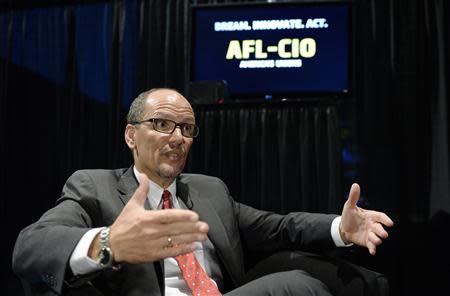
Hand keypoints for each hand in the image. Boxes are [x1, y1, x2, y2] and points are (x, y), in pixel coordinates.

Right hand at [90, 173, 208, 263]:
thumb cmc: (123, 225)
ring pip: (175, 240)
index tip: (195, 216)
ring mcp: (153, 243)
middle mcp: (151, 231)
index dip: (183, 216)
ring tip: (203, 236)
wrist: (111, 245)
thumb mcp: (131, 205)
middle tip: (205, 226)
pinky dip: (182, 250)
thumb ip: (141, 190)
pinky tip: (192, 247)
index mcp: (147, 218)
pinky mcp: (153, 254)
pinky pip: (170, 252)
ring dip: (191, 239)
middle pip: (175, 229)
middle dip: (192, 228)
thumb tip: (144, 175)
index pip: (168, 216)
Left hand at [339, 183, 393, 254]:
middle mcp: (372, 225)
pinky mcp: (367, 242)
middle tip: (384, 234)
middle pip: (379, 228)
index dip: (385, 220)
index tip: (390, 223)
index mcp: (370, 216)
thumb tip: (355, 184)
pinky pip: (371, 246)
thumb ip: (354, 197)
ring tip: (377, 241)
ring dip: (377, 239)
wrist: (343, 228)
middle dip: (382, 231)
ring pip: (376, 237)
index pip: (380, 216)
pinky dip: (373, 249)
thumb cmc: (349, 216)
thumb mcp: (349, 206)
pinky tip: (372, 252)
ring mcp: (370, 234)